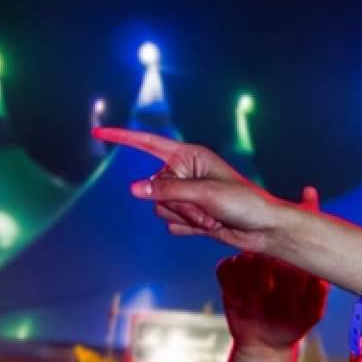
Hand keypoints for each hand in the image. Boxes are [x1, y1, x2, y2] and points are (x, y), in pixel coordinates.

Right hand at [95, 127, 296, 252]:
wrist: (262, 229)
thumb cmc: (243, 202)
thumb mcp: (205, 192)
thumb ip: (168, 190)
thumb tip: (134, 189)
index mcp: (189, 157)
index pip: (149, 143)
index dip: (123, 137)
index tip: (98, 131)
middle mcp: (183, 174)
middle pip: (153, 188)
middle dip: (178, 203)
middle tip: (207, 208)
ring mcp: (184, 196)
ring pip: (159, 208)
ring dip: (185, 218)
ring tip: (211, 218)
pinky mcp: (187, 215)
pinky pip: (170, 224)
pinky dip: (188, 228)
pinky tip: (209, 226)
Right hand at [218, 246, 327, 353]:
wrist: (266, 341)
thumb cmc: (293, 324)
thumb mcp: (311, 314)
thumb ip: (318, 298)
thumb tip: (321, 281)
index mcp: (293, 265)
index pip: (291, 256)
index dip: (292, 271)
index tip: (296, 292)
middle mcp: (271, 261)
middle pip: (265, 253)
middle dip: (265, 270)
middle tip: (269, 291)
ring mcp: (249, 266)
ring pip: (243, 258)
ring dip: (247, 280)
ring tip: (255, 306)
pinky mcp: (230, 275)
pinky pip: (224, 268)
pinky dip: (230, 284)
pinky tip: (240, 303)